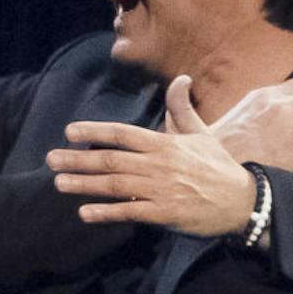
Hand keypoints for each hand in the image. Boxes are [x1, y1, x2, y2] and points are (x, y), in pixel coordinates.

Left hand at [46, 82, 255, 235]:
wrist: (241, 201)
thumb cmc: (218, 167)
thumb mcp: (201, 133)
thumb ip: (182, 108)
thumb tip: (181, 79)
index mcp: (165, 143)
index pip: (123, 133)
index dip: (95, 131)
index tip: (70, 131)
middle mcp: (158, 164)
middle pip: (111, 159)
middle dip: (78, 158)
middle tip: (51, 159)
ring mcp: (160, 189)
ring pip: (114, 184)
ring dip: (84, 184)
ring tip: (59, 182)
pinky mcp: (164, 214)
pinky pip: (129, 211)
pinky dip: (106, 213)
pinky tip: (85, 213)